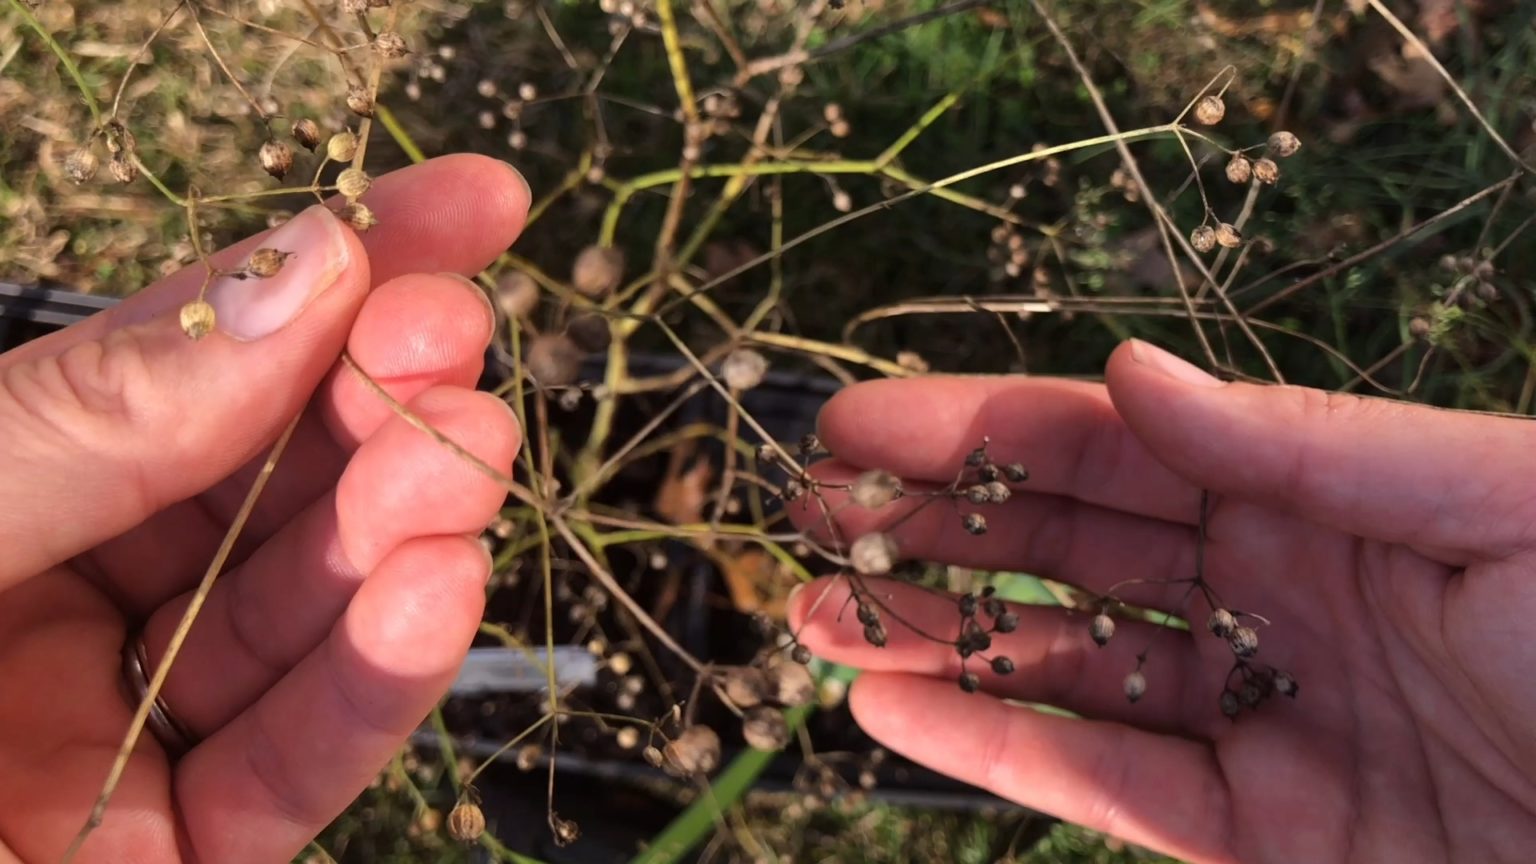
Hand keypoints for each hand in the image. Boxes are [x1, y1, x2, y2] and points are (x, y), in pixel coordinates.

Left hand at [0, 156, 527, 862]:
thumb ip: (86, 416)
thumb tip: (299, 273)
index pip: (184, 355)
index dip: (330, 269)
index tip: (468, 206)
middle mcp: (59, 602)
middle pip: (265, 483)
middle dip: (377, 399)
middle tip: (459, 340)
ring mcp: (119, 735)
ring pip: (301, 616)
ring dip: (404, 527)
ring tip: (468, 456)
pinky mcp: (174, 859)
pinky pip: (294, 765)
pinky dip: (377, 679)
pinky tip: (439, 589)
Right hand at [789, 340, 1535, 862]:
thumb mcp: (1502, 502)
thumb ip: (1309, 443)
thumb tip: (1133, 378)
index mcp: (1329, 495)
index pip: (1118, 449)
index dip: (983, 430)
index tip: (861, 424)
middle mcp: (1277, 596)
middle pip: (1068, 552)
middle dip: (935, 528)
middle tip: (809, 515)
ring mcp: (1263, 721)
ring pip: (1064, 668)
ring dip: (934, 640)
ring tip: (812, 618)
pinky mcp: (1261, 840)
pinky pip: (1106, 784)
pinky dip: (996, 745)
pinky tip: (896, 707)